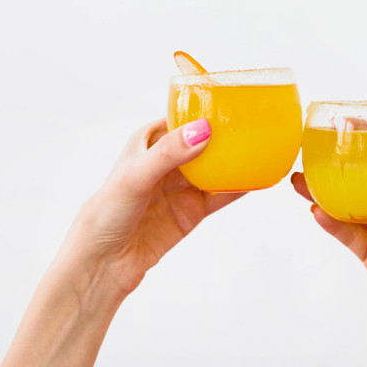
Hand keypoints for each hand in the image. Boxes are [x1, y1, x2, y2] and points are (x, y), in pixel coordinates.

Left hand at [61, 117, 242, 296]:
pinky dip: (237, 188)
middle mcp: (167, 160)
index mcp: (149, 141)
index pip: (184, 117)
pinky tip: (257, 180)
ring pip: (215, 167)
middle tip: (257, 124)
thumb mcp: (135, 176)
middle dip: (227, 134)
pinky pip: (219, 196)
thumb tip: (202, 131)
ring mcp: (180, 187)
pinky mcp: (191, 212)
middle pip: (205, 141)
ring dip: (236, 160)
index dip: (207, 108)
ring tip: (264, 148)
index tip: (235, 101)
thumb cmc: (106, 213)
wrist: (102, 265)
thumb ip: (168, 153)